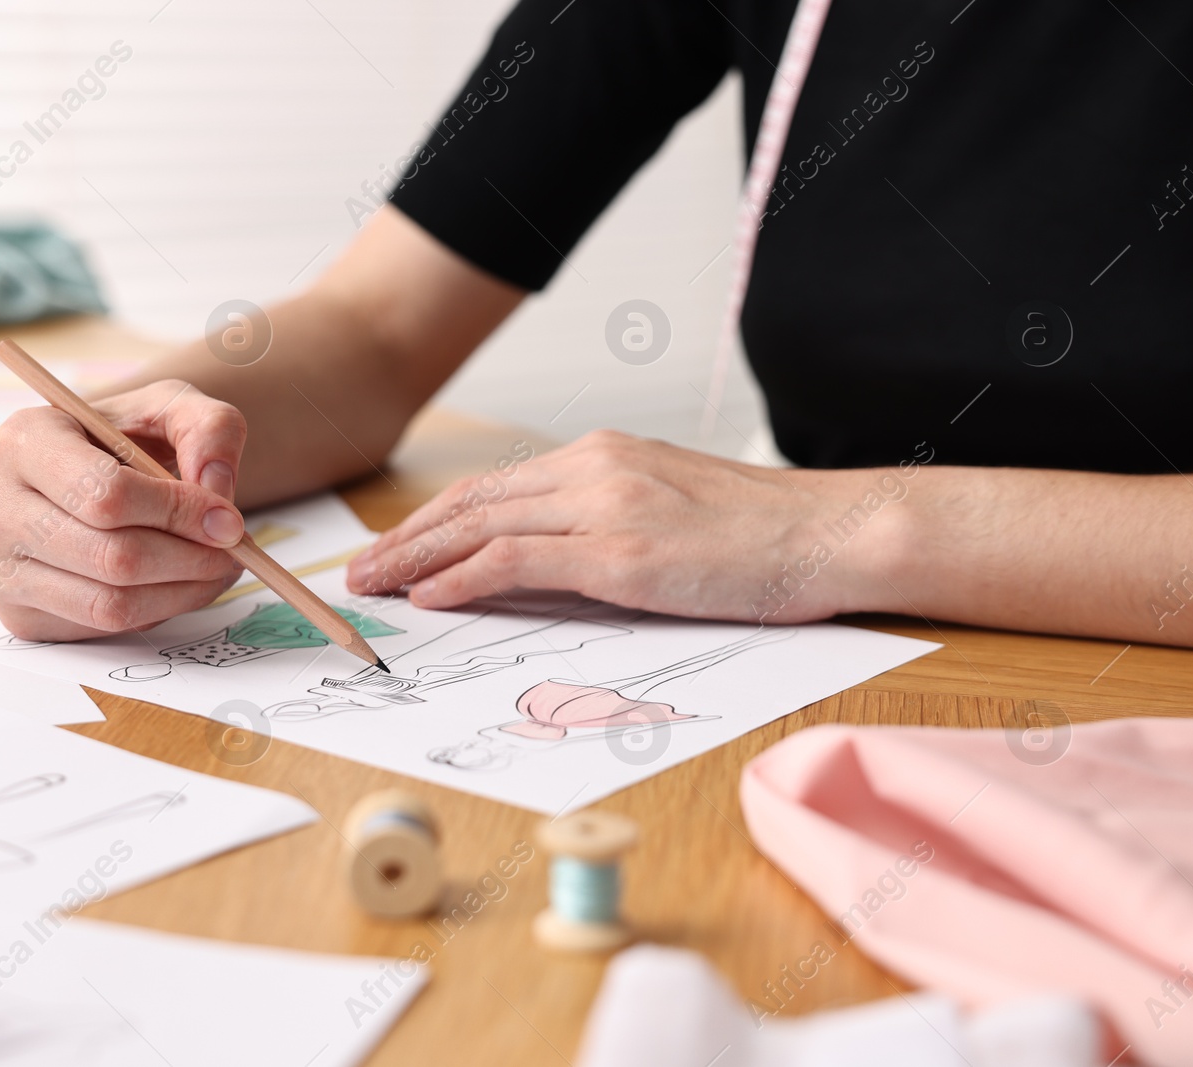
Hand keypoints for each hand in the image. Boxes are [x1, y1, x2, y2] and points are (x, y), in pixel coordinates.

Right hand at [0, 380, 249, 640]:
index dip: (178, 512)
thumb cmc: (128, 437)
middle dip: (190, 558)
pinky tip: (176, 583)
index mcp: (24, 441)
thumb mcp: (173, 408)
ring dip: (182, 592)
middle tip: (233, 550)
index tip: (228, 519)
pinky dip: (156, 611)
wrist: (90, 473)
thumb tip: (217, 490)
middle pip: (112, 557)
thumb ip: (210, 429)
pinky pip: (101, 628)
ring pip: (110, 603)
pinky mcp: (16, 614)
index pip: (105, 494)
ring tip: (216, 568)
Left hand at [346, 430, 898, 622]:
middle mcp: (593, 468)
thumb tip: (549, 562)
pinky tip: (428, 596)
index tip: (397, 548)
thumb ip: (604, 523)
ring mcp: (606, 505)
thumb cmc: (763, 534)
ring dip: (416, 560)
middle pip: (473, 503)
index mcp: (603, 455)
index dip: (435, 520)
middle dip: (407, 540)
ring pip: (481, 527)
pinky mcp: (622, 551)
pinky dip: (463, 576)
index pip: (495, 488)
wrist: (832, 532)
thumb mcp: (669, 512)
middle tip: (360, 572)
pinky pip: (518, 559)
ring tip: (373, 587)